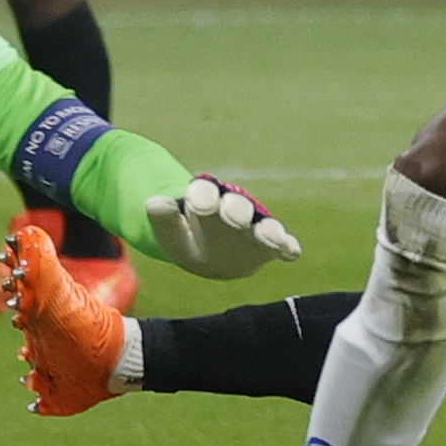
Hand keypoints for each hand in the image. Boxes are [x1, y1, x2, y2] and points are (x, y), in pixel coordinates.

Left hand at [142, 175, 301, 278]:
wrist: (207, 253)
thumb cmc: (185, 238)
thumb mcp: (169, 232)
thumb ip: (163, 219)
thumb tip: (154, 203)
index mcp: (206, 199)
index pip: (204, 192)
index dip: (202, 197)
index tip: (198, 206)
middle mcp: (233, 209)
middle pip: (237, 206)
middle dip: (236, 211)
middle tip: (235, 218)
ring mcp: (254, 228)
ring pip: (263, 225)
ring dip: (268, 230)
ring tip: (271, 238)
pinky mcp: (268, 247)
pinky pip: (282, 245)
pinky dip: (288, 247)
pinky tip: (291, 252)